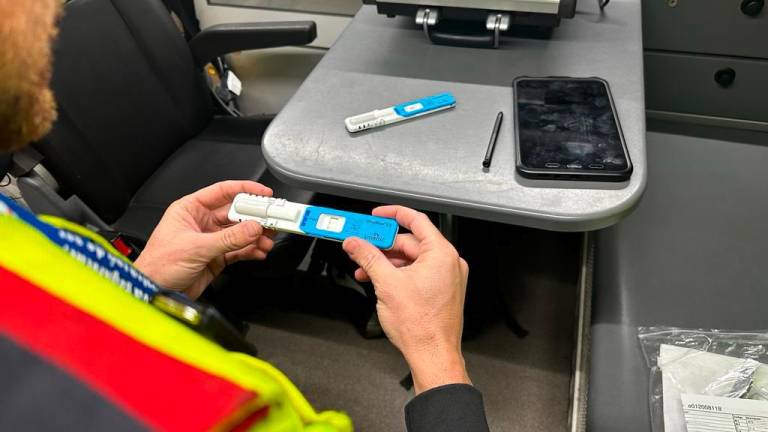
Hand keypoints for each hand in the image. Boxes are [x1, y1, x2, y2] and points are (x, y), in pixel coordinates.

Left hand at [134, 181, 274, 298]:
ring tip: (268, 240)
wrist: (153, 291)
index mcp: (190, 209)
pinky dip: (251, 251)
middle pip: (235, 213)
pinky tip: (259, 252)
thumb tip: (253, 228)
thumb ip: (228, 238)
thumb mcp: (196, 247)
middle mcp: (201, 222)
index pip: (222, 192)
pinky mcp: (216, 258)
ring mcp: (210, 240)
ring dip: (256, 236)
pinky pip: (239, 250)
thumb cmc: (158, 265)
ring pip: (240, 233)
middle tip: (273, 220)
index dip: (245, 190)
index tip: (264, 193)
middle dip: (255, 217)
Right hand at [342, 206, 470, 393]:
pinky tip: (380, 281)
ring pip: (411, 260)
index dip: (393, 214)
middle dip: (383, 246)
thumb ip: (368, 257)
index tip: (377, 215)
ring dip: (387, 262)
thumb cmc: (421, 326)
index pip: (416, 221)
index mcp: (441, 254)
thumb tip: (355, 243)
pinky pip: (417, 273)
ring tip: (365, 270)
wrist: (432, 354)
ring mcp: (446, 278)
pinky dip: (398, 274)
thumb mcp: (386, 283)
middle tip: (361, 247)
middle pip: (410, 242)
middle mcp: (448, 263)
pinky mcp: (441, 291)